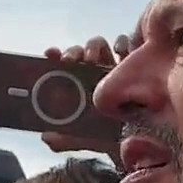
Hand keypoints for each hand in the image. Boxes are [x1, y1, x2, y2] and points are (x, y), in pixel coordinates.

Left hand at [40, 34, 131, 164]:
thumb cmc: (107, 136)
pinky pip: (125, 46)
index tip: (51, 54)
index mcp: (77, 86)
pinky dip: (120, 43)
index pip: (62, 67)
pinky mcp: (133, 66)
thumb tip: (47, 137)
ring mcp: (112, 69)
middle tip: (70, 60)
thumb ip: (64, 139)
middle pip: (79, 53)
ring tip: (92, 59)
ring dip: (92, 47)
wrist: (135, 140)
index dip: (55, 57)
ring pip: (98, 46)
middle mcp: (93, 74)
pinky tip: (118, 52)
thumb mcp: (84, 139)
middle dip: (73, 52)